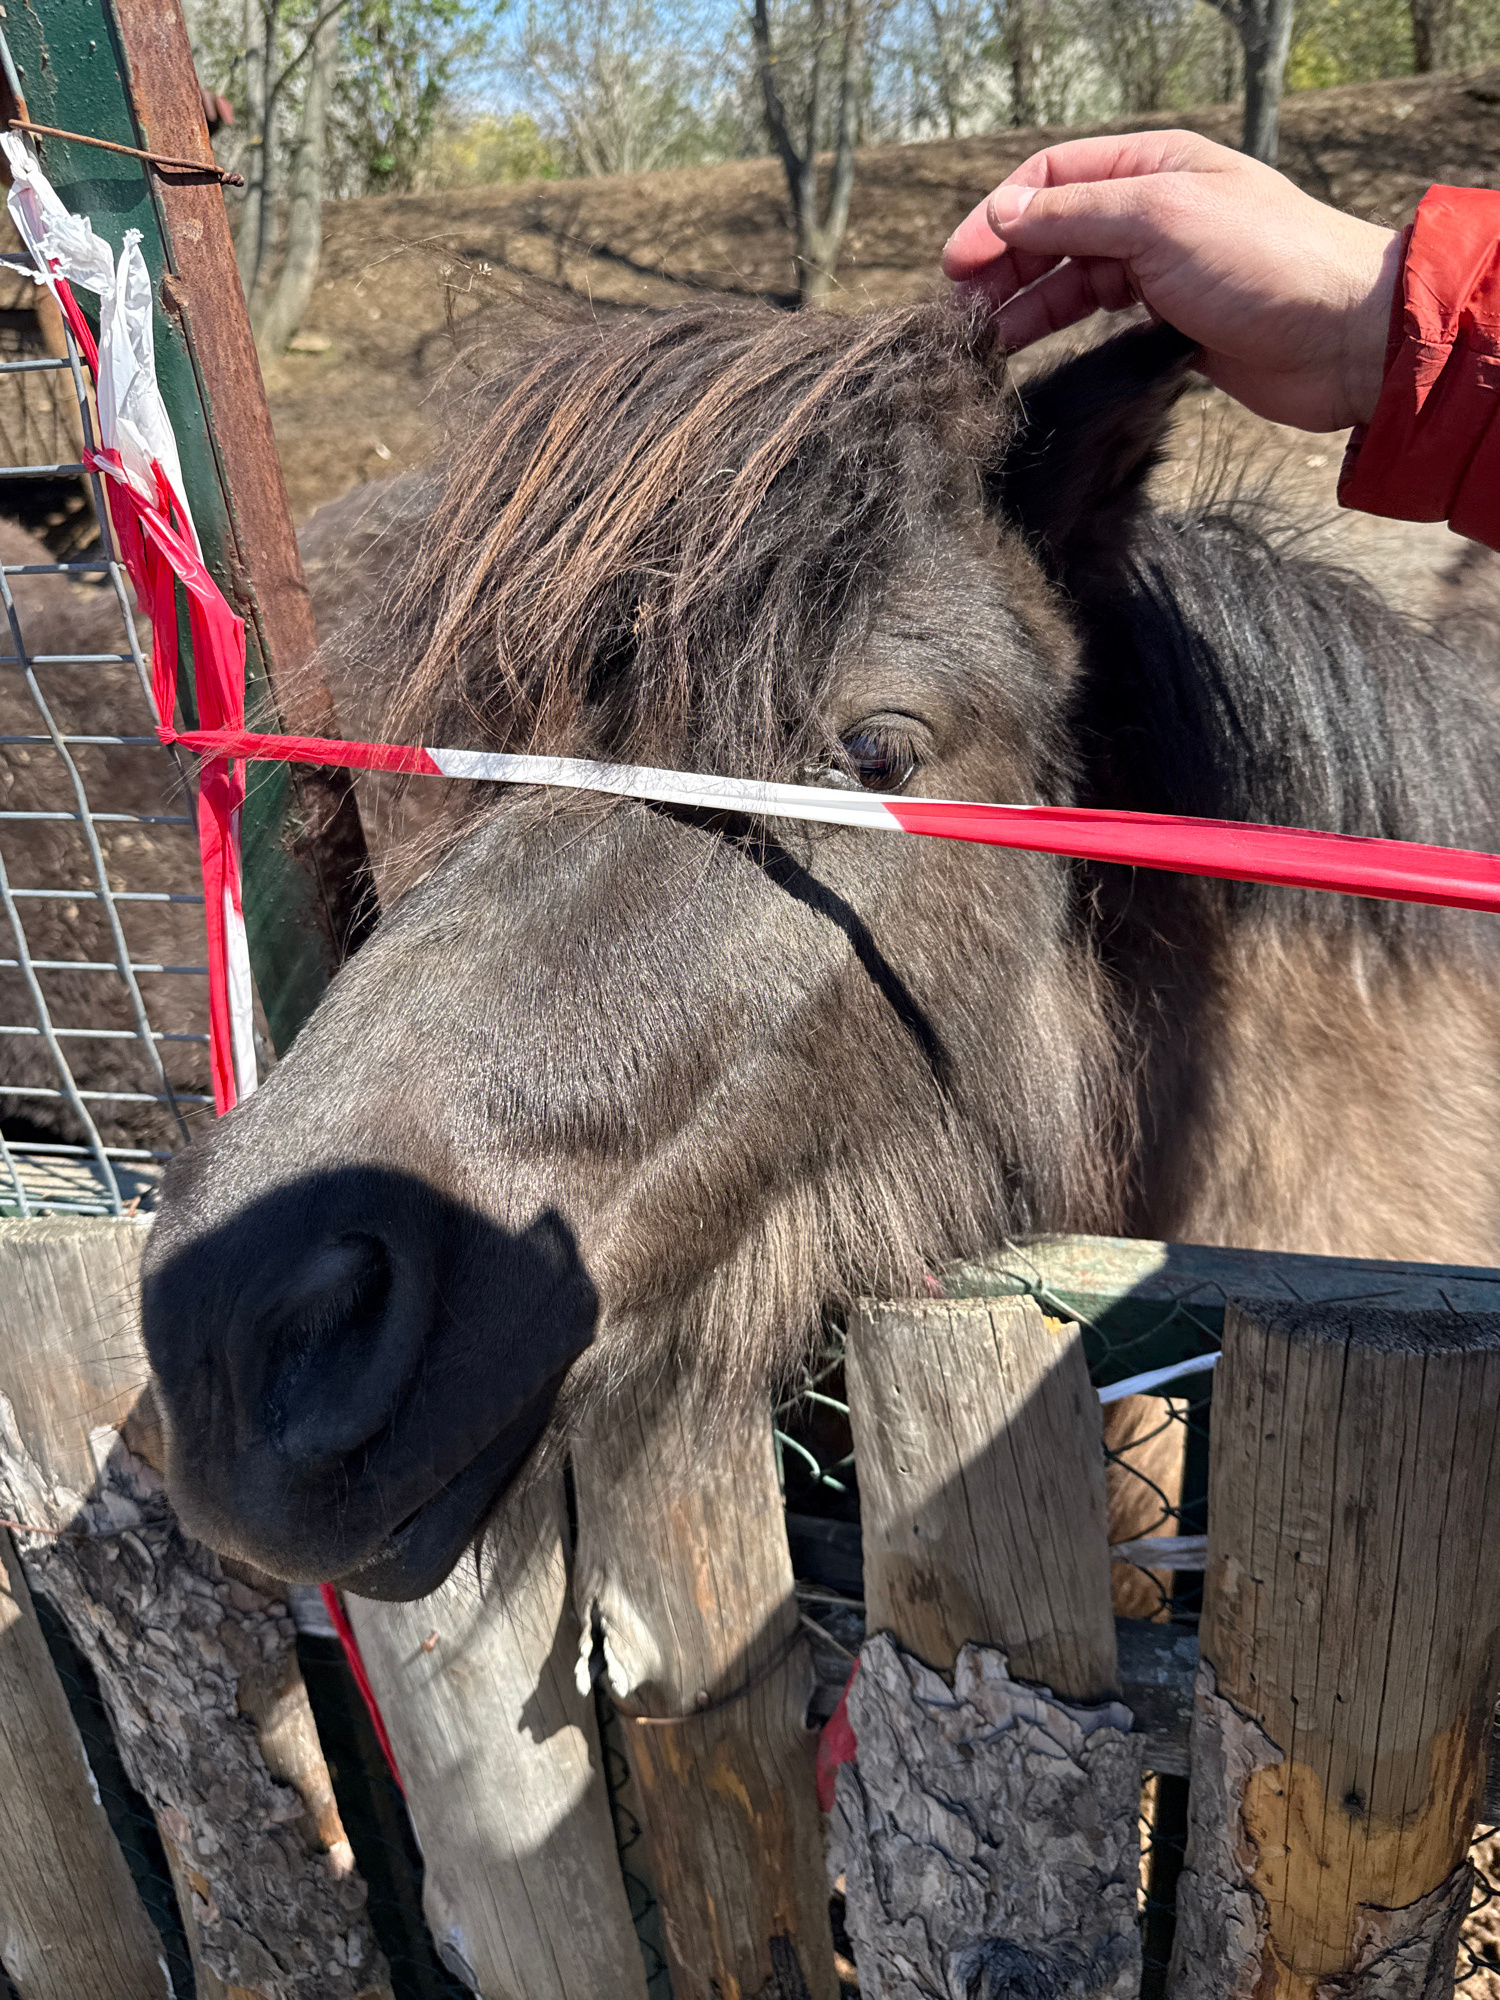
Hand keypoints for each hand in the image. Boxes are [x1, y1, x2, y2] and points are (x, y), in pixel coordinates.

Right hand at [942, 130, 1401, 432]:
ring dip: (1022, 305)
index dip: (999, 214)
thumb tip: (1004, 211)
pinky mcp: (1167, 323)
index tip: (958, 262)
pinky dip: (1057, 333)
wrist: (1341, 339)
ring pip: (1068, 280)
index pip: (1052, 176)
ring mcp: (1159, 269)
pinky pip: (1095, 321)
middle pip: (1052, 230)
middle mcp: (1152, 211)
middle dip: (1001, 266)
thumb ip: (1077, 214)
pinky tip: (1027, 355)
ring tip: (981, 342)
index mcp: (1152, 165)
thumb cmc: (1266, 263)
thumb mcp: (1161, 218)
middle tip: (958, 312)